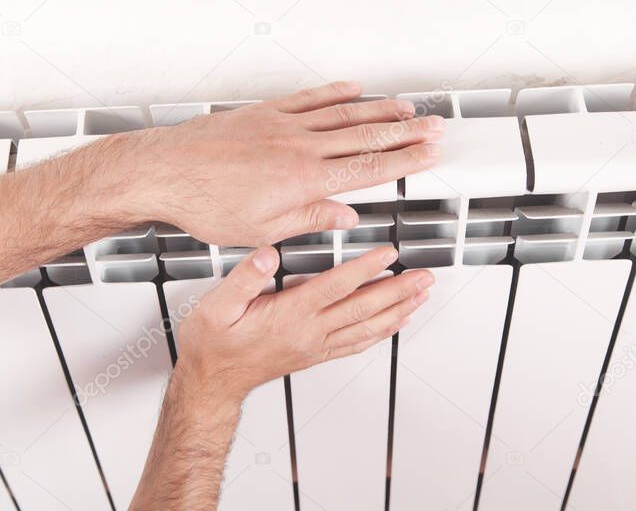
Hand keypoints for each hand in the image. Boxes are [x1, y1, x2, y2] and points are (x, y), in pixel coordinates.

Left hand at [96, 82, 443, 245]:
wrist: (164, 173)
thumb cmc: (204, 204)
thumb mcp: (262, 230)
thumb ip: (309, 219)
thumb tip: (344, 216)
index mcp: (303, 181)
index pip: (367, 170)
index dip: (404, 161)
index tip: (428, 154)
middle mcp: (299, 147)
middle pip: (365, 137)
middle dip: (405, 133)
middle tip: (433, 126)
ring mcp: (283, 125)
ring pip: (343, 114)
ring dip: (378, 111)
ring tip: (406, 109)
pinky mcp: (264, 113)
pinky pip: (308, 98)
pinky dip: (334, 92)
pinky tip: (353, 88)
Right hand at [175, 245, 433, 400]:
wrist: (212, 382)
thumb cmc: (213, 344)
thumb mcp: (217, 306)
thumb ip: (244, 278)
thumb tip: (268, 254)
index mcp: (289, 315)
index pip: (336, 287)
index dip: (366, 268)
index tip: (389, 253)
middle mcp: (309, 332)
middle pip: (363, 308)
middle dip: (398, 290)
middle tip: (424, 275)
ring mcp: (315, 345)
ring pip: (366, 327)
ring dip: (398, 310)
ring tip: (421, 295)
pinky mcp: (315, 354)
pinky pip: (357, 343)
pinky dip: (382, 332)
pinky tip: (395, 323)